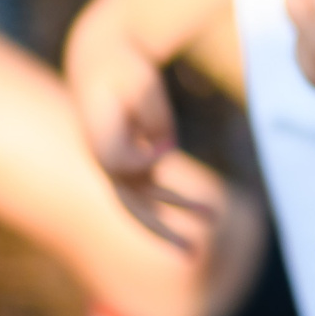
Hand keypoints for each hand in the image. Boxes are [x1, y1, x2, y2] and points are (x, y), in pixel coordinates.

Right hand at [61, 20, 213, 248]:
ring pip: (150, 201)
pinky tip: (205, 208)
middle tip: (193, 256)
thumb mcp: (138, 83)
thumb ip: (154, 117)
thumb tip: (167, 153)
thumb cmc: (121, 68)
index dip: (145, 160)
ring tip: (214, 220)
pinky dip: (177, 201)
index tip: (162, 145)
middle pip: (133, 207)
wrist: (101, 60)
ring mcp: (118, 165)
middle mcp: (106, 163)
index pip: (126, 168)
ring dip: (179, 213)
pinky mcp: (133, 161)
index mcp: (100, 144)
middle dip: (162, 231)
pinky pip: (156, 189)